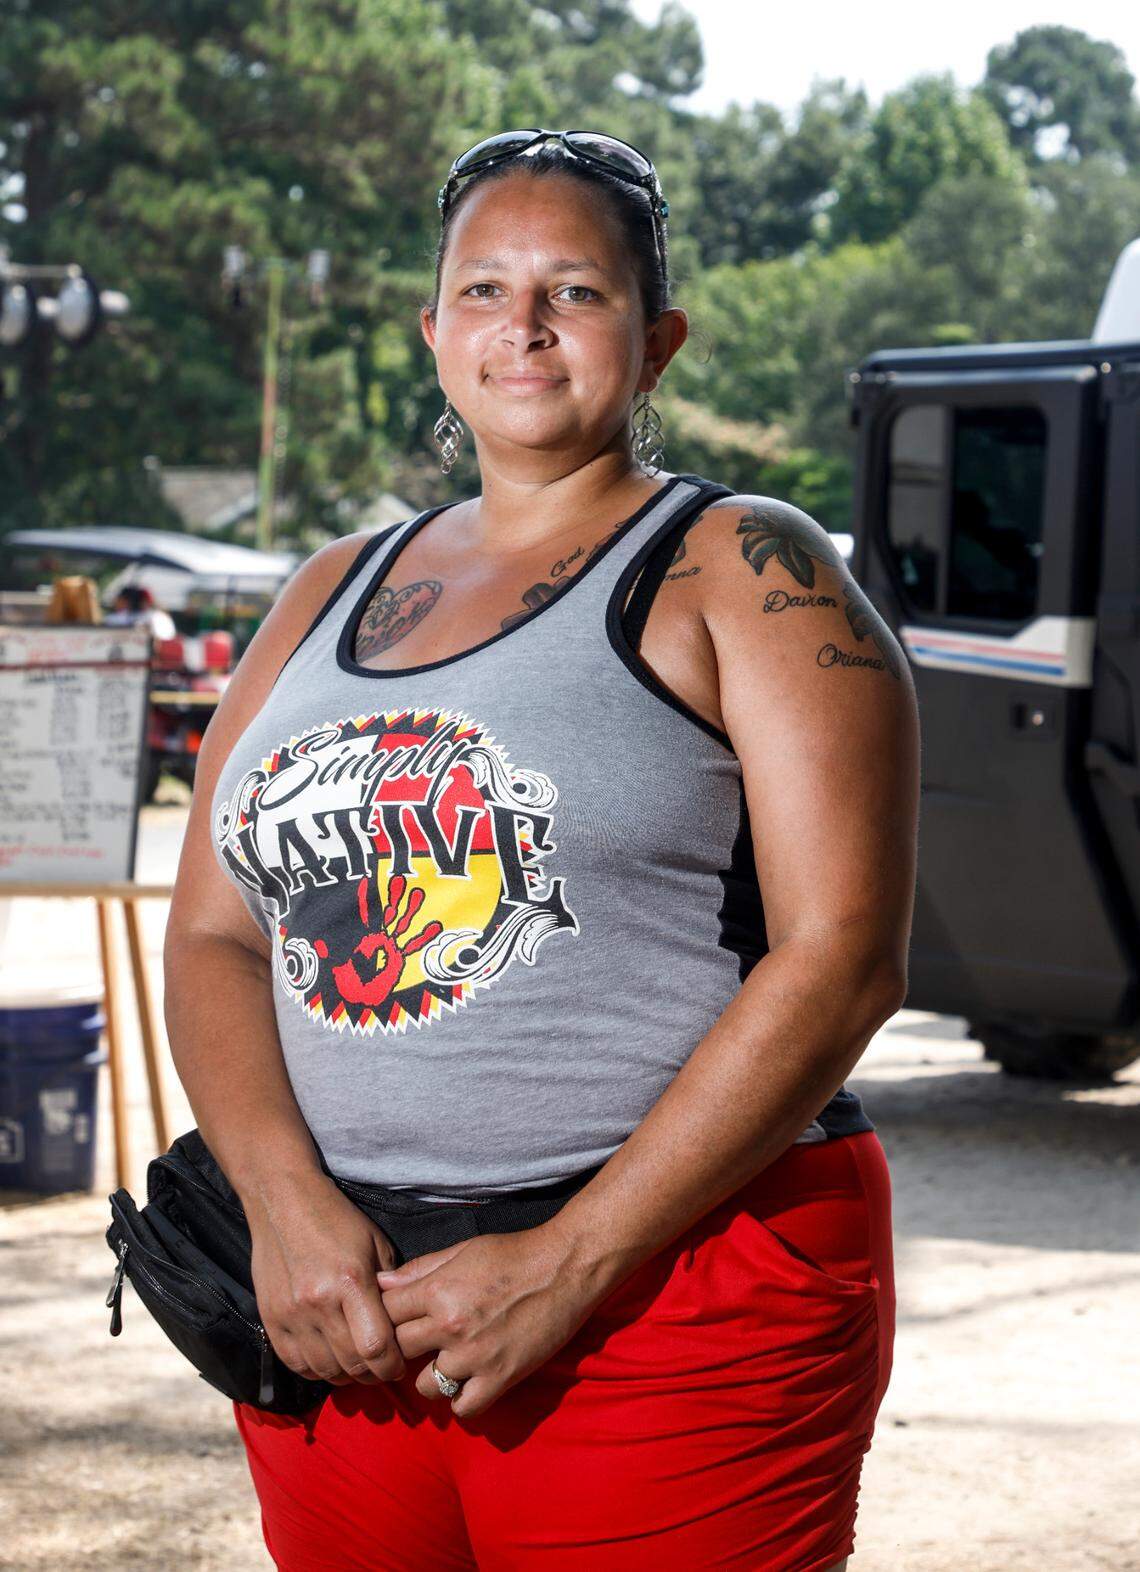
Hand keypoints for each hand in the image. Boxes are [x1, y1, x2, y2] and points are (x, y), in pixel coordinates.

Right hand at [244, 1173, 407, 1386]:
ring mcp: (291, 1313)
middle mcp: (318, 1302)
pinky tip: (329, 1359)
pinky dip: (316, 1369)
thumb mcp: (375, 1243)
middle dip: (372, 1374)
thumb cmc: (336, 1219)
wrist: (282, 1200)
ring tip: (357, 1366)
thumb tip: (404, 1323)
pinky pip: (295, 1363)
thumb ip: (389, 1286)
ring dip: (345, 1375)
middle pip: (351, 1364)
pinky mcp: (271, 1319)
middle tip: (382, 1369)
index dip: (392, 1366)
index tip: (400, 1366)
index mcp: (351, 1281)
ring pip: (324, 1369)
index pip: (376, 1346)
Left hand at [375, 1227, 601, 1417]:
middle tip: (417, 1341)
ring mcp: (475, 1356)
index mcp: (439, 1290)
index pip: (386, 1312)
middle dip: (403, 1344)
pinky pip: (463, 1408)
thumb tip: (382, 1281)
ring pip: (425, 1386)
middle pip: (399, 1349)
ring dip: (430, 1375)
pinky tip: (467, 1382)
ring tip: (445, 1361)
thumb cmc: (515, 1253)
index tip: (395, 1316)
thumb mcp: (463, 1250)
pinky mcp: (501, 1378)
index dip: (386, 1313)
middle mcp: (451, 1326)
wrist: (565, 1268)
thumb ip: (420, 1269)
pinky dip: (460, 1399)